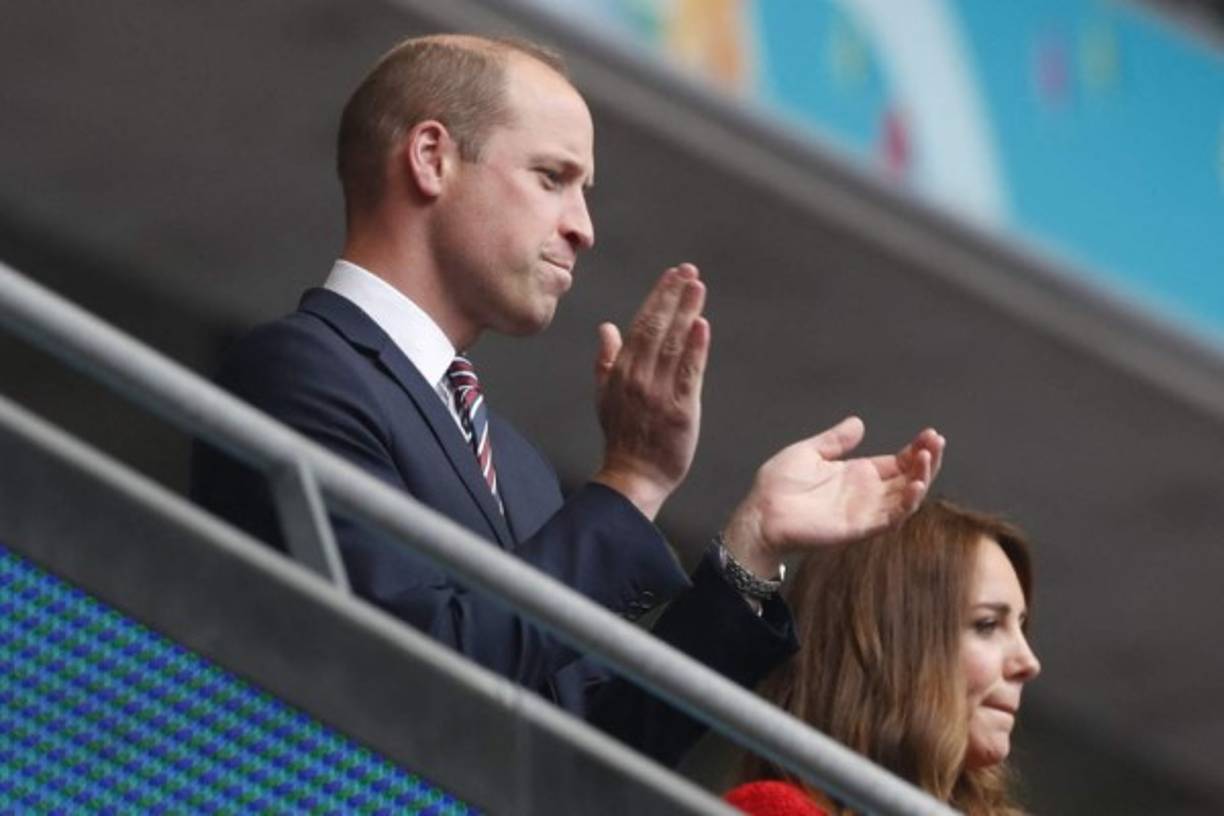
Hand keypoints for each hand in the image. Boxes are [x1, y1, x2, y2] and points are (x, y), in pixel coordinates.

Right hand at [592, 264, 709, 518]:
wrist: (631, 478)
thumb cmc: (621, 438)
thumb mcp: (605, 395)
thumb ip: (606, 359)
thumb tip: (606, 327)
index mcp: (621, 371)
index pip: (640, 325)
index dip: (658, 298)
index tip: (673, 275)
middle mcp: (638, 377)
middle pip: (656, 328)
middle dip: (673, 296)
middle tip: (689, 270)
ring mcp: (658, 393)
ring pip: (672, 345)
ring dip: (686, 313)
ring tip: (697, 287)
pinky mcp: (679, 410)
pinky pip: (687, 374)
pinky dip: (694, 349)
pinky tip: (702, 326)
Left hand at [722, 417, 944, 576]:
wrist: (759, 515)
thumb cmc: (778, 486)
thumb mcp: (809, 453)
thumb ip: (835, 440)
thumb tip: (858, 422)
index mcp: (858, 474)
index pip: (898, 462)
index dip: (917, 449)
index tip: (930, 433)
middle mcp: (867, 494)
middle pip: (909, 478)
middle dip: (927, 460)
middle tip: (937, 441)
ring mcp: (865, 512)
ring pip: (906, 498)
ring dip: (922, 480)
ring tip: (928, 458)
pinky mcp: (858, 528)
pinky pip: (890, 519)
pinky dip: (906, 504)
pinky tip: (915, 485)